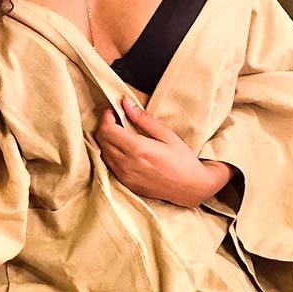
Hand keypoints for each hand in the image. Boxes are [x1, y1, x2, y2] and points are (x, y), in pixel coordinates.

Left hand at [95, 96, 234, 206]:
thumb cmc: (182, 159)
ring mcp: (126, 177)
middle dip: (105, 126)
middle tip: (116, 119)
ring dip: (107, 140)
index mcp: (138, 149)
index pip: (107, 130)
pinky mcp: (127, 184)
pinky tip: (124, 149)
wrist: (190, 187)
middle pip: (102, 140)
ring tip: (120, 133)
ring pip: (103, 153)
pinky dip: (111, 153)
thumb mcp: (166, 134)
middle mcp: (127, 164)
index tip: (113, 110)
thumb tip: (126, 104)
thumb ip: (143, 119)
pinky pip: (110, 165)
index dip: (106, 117)